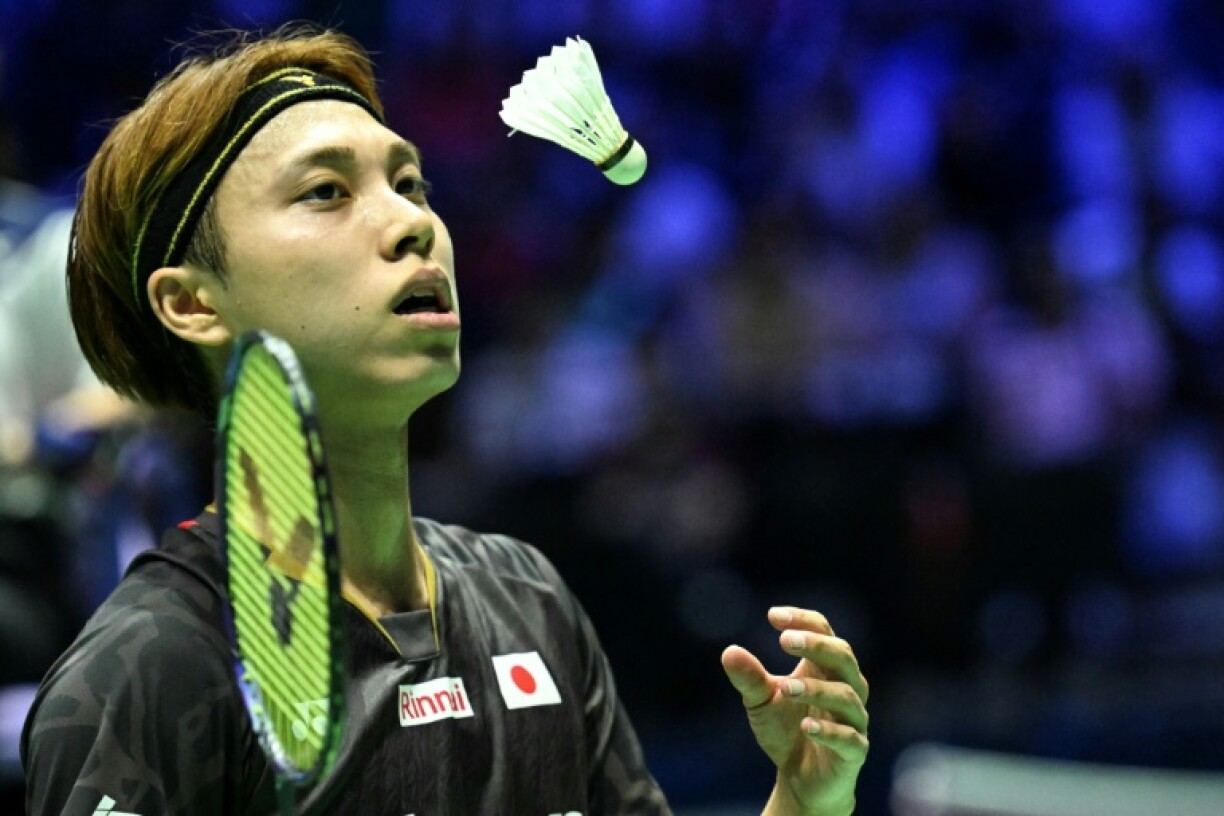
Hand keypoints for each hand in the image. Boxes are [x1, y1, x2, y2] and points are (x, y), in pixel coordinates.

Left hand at [721, 607, 868, 815]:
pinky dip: (828, 731)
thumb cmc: (786, 730)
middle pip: (843, 656)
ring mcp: (853, 720)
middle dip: (816, 646)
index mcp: (825, 668)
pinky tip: (805, 727)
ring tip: (786, 687)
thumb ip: (750, 678)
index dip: (804, 621)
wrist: (801, 780)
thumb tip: (729, 651)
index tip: (773, 616)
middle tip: (785, 641)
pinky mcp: (854, 751)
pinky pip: (850, 738)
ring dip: (815, 688)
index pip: (824, 632)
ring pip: (845, 695)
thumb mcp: (761, 702)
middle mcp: (846, 688)